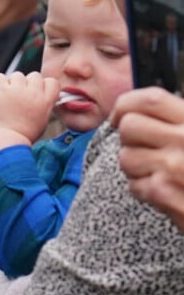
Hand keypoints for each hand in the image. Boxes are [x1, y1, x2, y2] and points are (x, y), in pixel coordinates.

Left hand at [0, 71, 59, 156]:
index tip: (37, 91)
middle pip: (34, 75)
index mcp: (46, 101)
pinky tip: (0, 93)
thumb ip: (44, 104)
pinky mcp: (1, 89)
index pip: (51, 82)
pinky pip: (0, 77)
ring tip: (9, 97)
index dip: (44, 85)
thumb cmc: (23, 134)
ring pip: (17, 75)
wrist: (7, 141)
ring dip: (13, 83)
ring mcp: (17, 90)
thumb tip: (43, 94)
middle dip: (28, 84)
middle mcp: (33, 93)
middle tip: (21, 96)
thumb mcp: (42, 120)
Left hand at [111, 87, 183, 230]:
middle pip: (130, 127)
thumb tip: (130, 112)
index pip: (149, 99)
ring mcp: (176, 168)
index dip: (125, 105)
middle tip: (143, 150)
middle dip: (129, 140)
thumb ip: (176, 121)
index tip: (119, 116)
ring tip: (156, 173)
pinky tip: (165, 193)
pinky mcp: (167, 194)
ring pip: (126, 158)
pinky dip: (144, 191)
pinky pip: (135, 186)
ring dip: (136, 168)